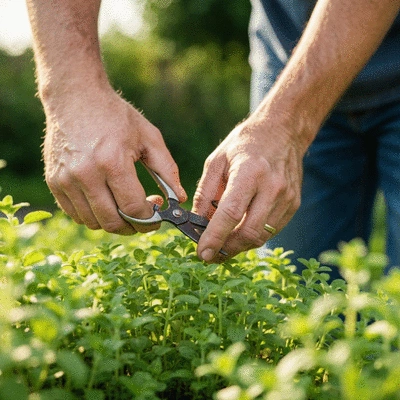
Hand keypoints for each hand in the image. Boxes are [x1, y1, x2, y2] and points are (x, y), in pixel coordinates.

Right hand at [42, 85, 186, 233]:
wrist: (75, 97)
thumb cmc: (116, 116)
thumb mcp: (149, 137)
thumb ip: (167, 170)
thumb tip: (180, 199)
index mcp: (112, 161)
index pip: (133, 209)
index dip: (149, 220)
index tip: (157, 216)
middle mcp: (86, 174)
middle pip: (112, 222)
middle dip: (133, 226)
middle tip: (143, 216)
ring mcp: (66, 179)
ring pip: (93, 222)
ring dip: (113, 222)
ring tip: (124, 206)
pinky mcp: (54, 182)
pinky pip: (76, 214)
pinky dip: (93, 216)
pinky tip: (105, 201)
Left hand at [192, 113, 304, 261]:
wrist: (283, 131)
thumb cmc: (245, 144)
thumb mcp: (216, 161)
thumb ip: (205, 193)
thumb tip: (197, 223)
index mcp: (249, 172)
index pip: (231, 213)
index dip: (214, 237)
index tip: (202, 253)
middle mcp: (272, 187)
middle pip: (249, 232)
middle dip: (226, 249)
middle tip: (210, 255)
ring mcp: (287, 197)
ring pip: (262, 237)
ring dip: (239, 247)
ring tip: (223, 245)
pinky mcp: (294, 204)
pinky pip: (272, 230)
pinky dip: (253, 237)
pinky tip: (240, 232)